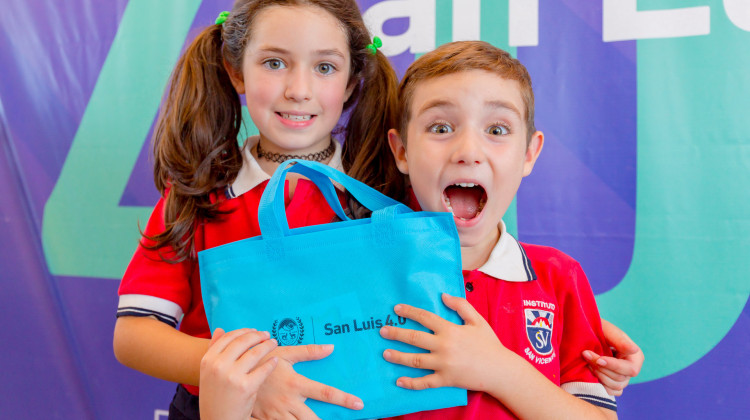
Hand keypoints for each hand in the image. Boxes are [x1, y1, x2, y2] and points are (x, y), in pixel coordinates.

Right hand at [199, 328, 278, 419]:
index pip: (228, 337)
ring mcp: (231, 376)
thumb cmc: (216, 397)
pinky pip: (263, 369)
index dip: (243, 331)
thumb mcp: (208, 373)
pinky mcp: (246, 386)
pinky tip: (275, 361)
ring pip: (255, 353)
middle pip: (242, 342)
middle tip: (267, 335)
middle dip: (257, 336)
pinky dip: (271, 363)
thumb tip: (220, 329)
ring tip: (274, 343)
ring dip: (267, 345)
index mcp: (208, 360)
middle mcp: (218, 366)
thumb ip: (213, 350)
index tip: (254, 330)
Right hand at [251, 344, 363, 418]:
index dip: (344, 399)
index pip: (325, 393)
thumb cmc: (261, 360)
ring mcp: (277, 414)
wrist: (233, 374)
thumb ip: (308, 352)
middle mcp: (289, 402)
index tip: (359, 404)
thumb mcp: (285, 353)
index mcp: (296, 384)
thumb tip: (331, 348)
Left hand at [379, 293, 507, 391]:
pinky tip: (399, 381)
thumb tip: (443, 295)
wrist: (500, 370)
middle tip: (383, 331)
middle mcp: (444, 346)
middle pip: (414, 338)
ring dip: (398, 357)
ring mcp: (443, 364)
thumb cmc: (489, 344)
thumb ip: (460, 306)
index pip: (425, 318)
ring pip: (415, 360)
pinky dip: (411, 383)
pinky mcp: (445, 380)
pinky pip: (424, 382)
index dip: (409, 312)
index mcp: (450, 330)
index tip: (396, 309)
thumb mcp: (477, 320)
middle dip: (396, 334)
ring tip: (385, 354)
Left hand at [582, 319, 643, 395]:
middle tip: (586, 355)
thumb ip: (619, 340)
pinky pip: (610, 392)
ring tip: (587, 362)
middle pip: (620, 379)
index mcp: (636, 357)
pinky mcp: (613, 384)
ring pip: (614, 387)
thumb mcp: (608, 331)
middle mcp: (631, 369)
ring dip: (598, 376)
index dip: (613, 366)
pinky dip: (600, 385)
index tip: (598, 359)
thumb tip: (634, 350)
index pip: (629, 369)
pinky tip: (591, 373)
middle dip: (601, 369)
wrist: (587, 333)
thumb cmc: (599, 329)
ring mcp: (623, 378)